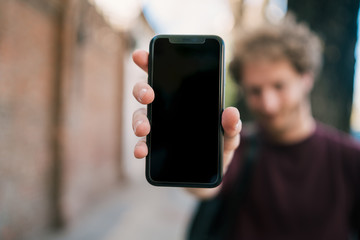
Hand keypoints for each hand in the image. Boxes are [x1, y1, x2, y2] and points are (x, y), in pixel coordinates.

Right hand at [131, 49, 241, 174]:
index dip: (151, 62)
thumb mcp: (230, 136)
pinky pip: (143, 144)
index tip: (142, 55)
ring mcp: (158, 129)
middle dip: (142, 90)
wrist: (211, 175)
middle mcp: (166, 110)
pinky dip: (139, 147)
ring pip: (140, 117)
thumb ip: (232, 126)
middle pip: (146, 92)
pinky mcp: (155, 149)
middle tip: (148, 95)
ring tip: (144, 128)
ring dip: (138, 121)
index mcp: (183, 98)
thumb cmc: (219, 148)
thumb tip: (231, 112)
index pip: (165, 75)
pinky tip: (141, 151)